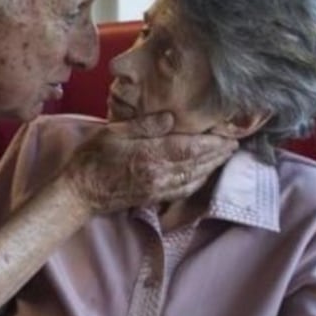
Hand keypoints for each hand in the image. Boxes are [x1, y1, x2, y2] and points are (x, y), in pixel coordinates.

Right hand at [61, 111, 237, 213]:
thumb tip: (171, 117)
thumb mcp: (113, 132)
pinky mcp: (155, 198)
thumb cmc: (92, 158)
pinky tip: (204, 174)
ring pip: (195, 178)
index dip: (213, 143)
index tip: (229, 134)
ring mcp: (158, 189)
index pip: (190, 148)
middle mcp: (159, 174)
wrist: (80, 191)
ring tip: (224, 155)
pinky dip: (199, 181)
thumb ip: (144, 125)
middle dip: (218, 154)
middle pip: (198, 164)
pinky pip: (184, 190)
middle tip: (235, 143)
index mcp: (150, 155)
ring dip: (212, 167)